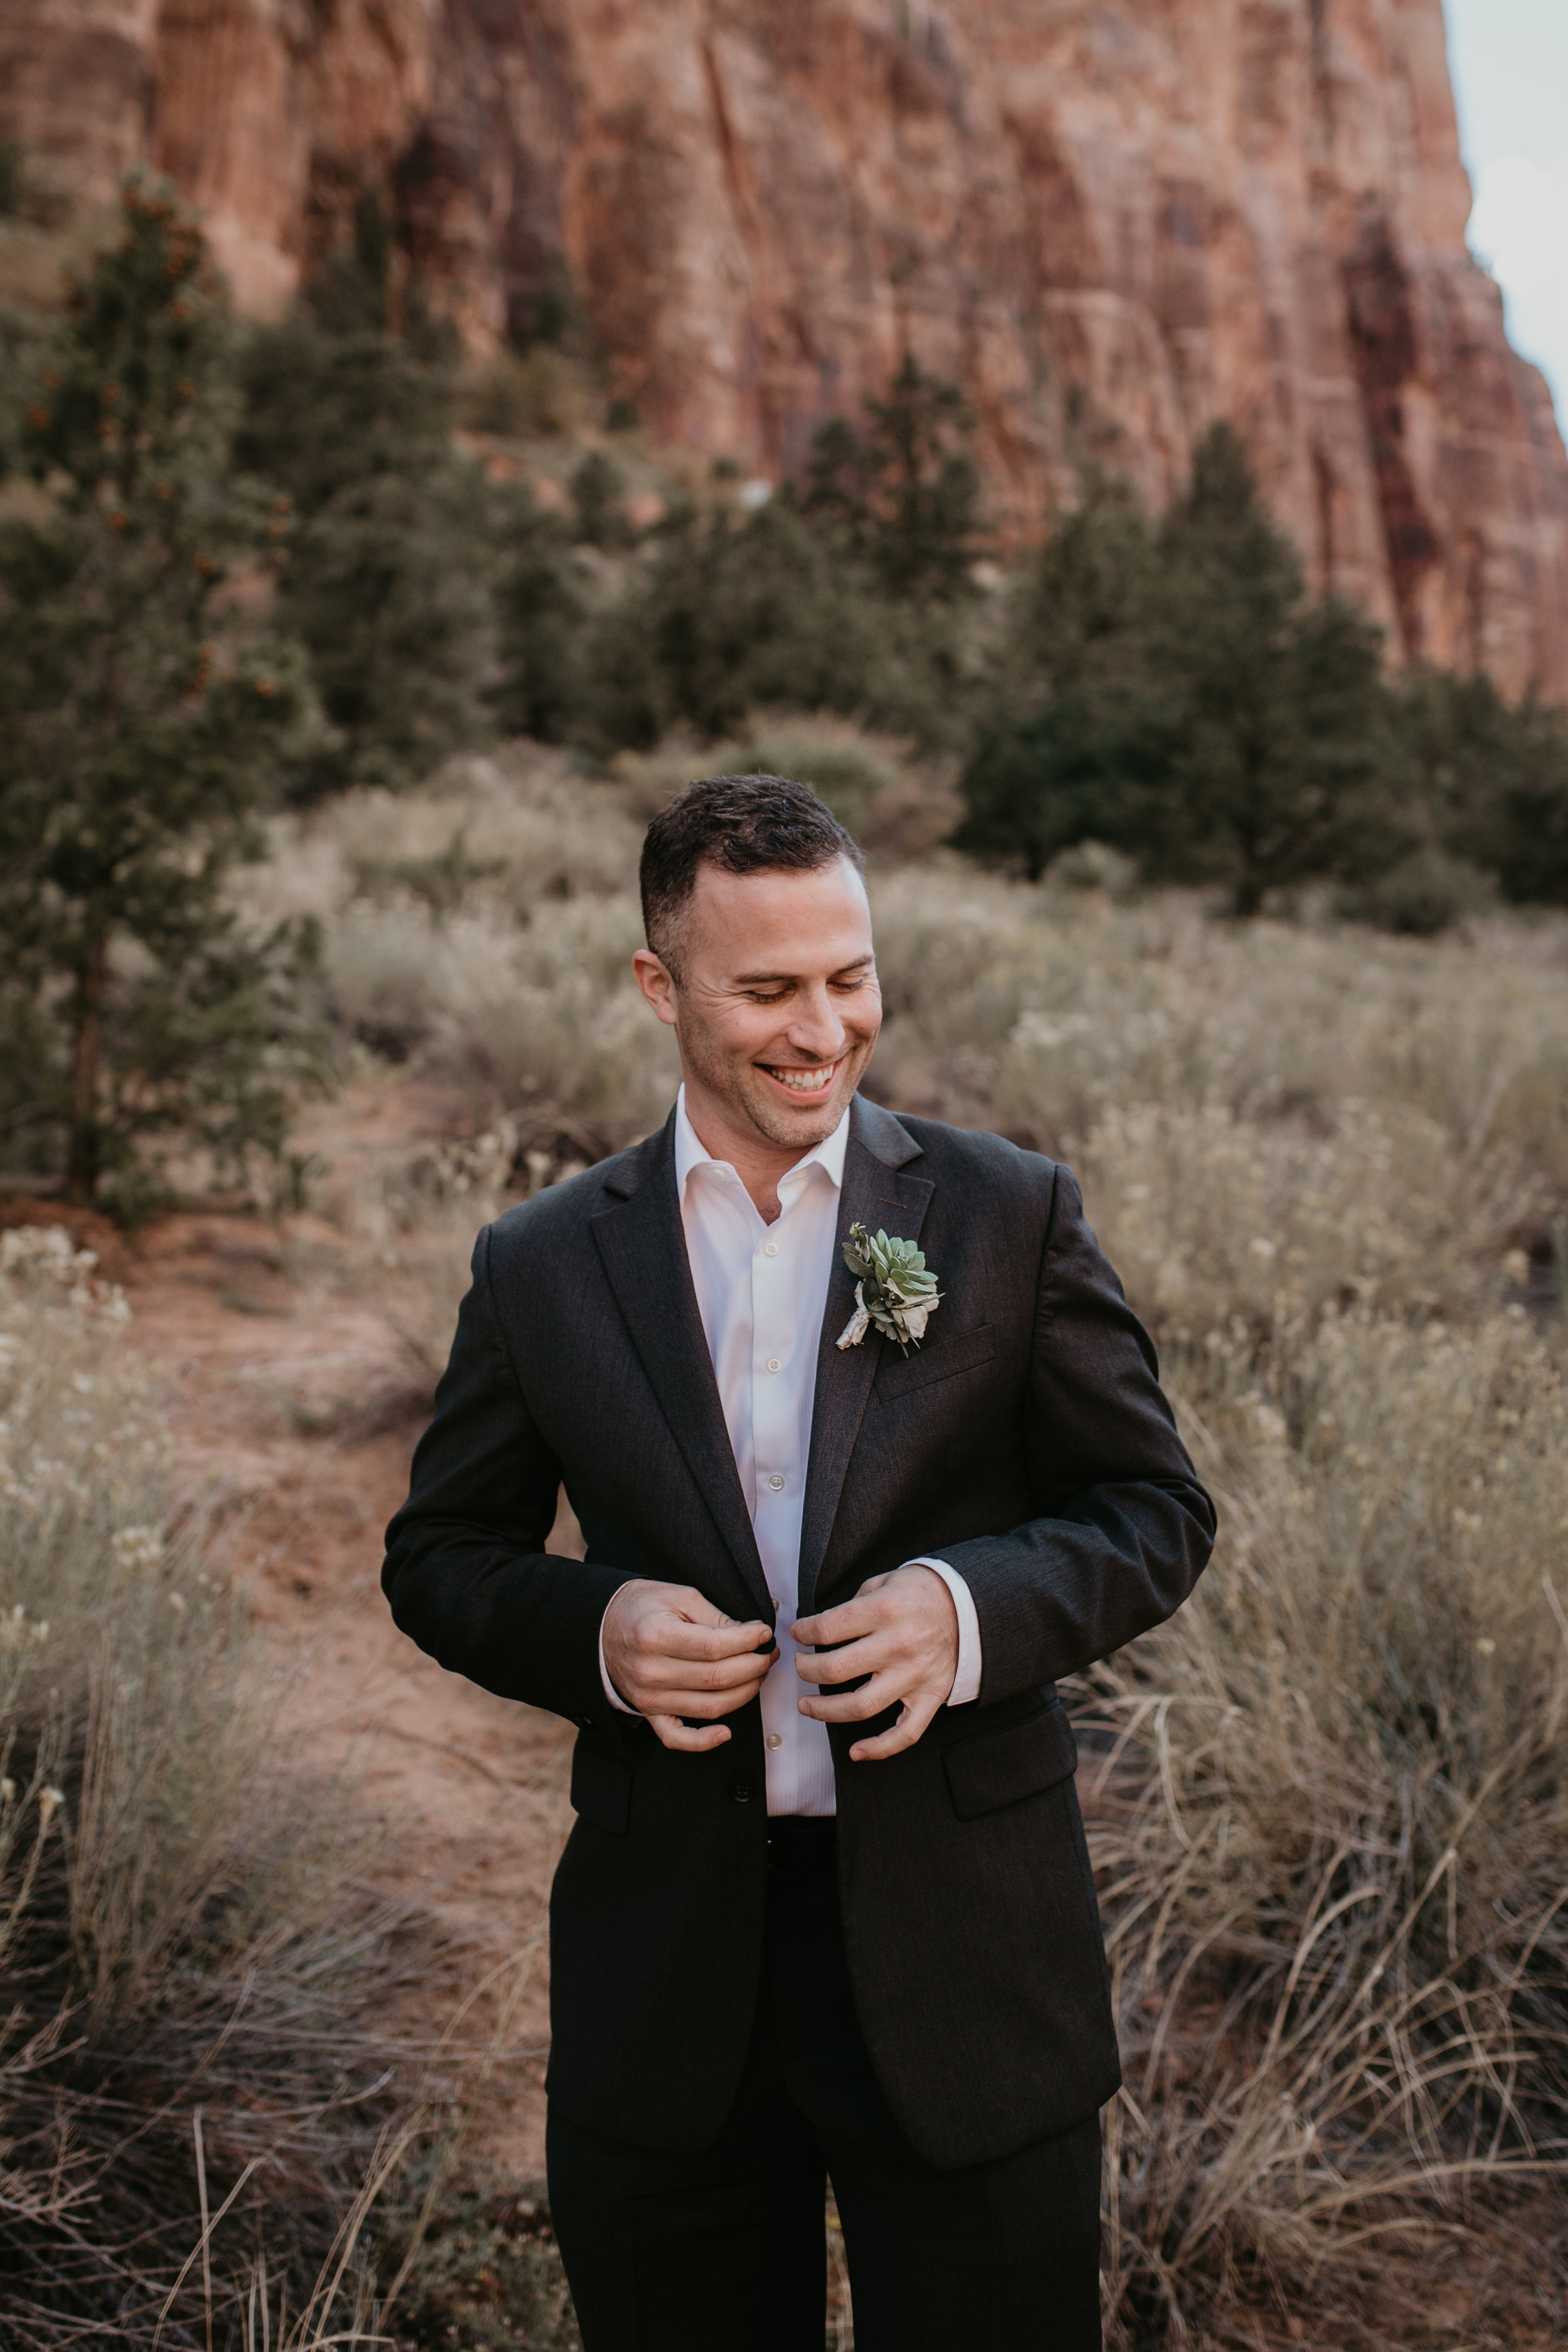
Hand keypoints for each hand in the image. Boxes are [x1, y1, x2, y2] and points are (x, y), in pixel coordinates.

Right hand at [602, 1579, 776, 1753]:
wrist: (600, 1627)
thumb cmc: (641, 1607)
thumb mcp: (678, 1596)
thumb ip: (714, 1616)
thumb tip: (751, 1635)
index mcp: (655, 1636)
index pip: (715, 1646)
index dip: (748, 1641)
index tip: (764, 1634)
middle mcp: (650, 1671)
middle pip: (717, 1678)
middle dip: (754, 1666)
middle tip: (769, 1653)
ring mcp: (648, 1698)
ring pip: (710, 1707)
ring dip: (745, 1693)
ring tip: (758, 1674)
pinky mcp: (648, 1714)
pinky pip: (677, 1738)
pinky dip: (703, 1742)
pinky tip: (726, 1733)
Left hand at [792, 1565, 957, 1761]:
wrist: (968, 1606)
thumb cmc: (920, 1593)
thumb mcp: (883, 1581)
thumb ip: (853, 1603)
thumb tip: (819, 1628)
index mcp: (885, 1610)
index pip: (828, 1628)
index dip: (804, 1632)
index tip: (799, 1633)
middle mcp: (899, 1644)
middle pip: (835, 1669)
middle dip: (806, 1670)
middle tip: (800, 1665)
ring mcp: (915, 1674)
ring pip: (860, 1706)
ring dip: (825, 1710)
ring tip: (807, 1706)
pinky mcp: (930, 1696)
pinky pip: (905, 1733)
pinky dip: (879, 1749)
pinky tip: (856, 1752)